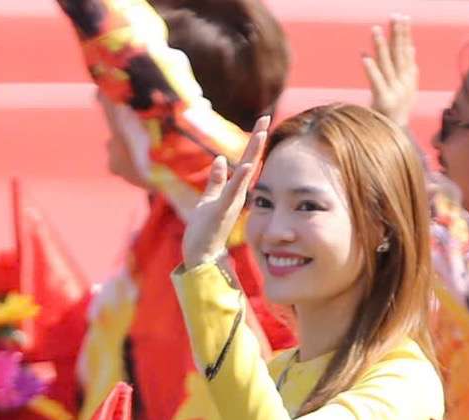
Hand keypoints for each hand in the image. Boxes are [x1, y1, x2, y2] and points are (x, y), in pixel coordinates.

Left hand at [181, 116, 268, 268]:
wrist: (200, 255)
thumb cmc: (204, 230)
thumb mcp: (209, 200)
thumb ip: (216, 180)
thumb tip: (218, 158)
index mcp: (233, 190)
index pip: (245, 161)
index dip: (253, 141)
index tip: (262, 120)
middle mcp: (236, 194)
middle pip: (248, 162)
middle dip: (257, 139)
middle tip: (267, 116)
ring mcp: (230, 203)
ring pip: (244, 174)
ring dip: (252, 154)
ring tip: (261, 133)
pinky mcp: (221, 212)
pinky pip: (232, 193)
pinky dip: (239, 179)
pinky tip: (245, 165)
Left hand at [364, 16, 417, 127]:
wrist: (394, 138)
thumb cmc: (395, 115)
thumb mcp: (406, 91)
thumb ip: (409, 70)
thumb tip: (411, 49)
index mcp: (408, 79)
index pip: (406, 51)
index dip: (405, 34)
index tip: (402, 17)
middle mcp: (404, 83)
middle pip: (400, 54)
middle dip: (398, 34)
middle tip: (394, 16)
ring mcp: (395, 92)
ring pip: (388, 65)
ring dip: (381, 46)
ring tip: (375, 30)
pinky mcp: (384, 101)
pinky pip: (377, 82)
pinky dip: (371, 69)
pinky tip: (364, 56)